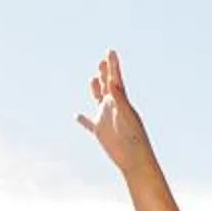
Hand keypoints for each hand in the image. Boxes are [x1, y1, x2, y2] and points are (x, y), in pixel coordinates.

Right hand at [76, 49, 151, 169]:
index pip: (116, 79)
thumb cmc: (135, 139)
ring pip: (98, 101)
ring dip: (95, 90)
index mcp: (121, 102)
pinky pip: (89, 124)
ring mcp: (106, 119)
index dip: (113, 65)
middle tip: (102, 60)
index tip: (111, 51)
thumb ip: (120, 99)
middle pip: (107, 86)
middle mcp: (113, 108)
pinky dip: (82, 120)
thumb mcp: (126, 116)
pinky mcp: (100, 132)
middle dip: (105, 73)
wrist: (135, 159)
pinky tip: (76, 116)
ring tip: (93, 79)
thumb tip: (113, 82)